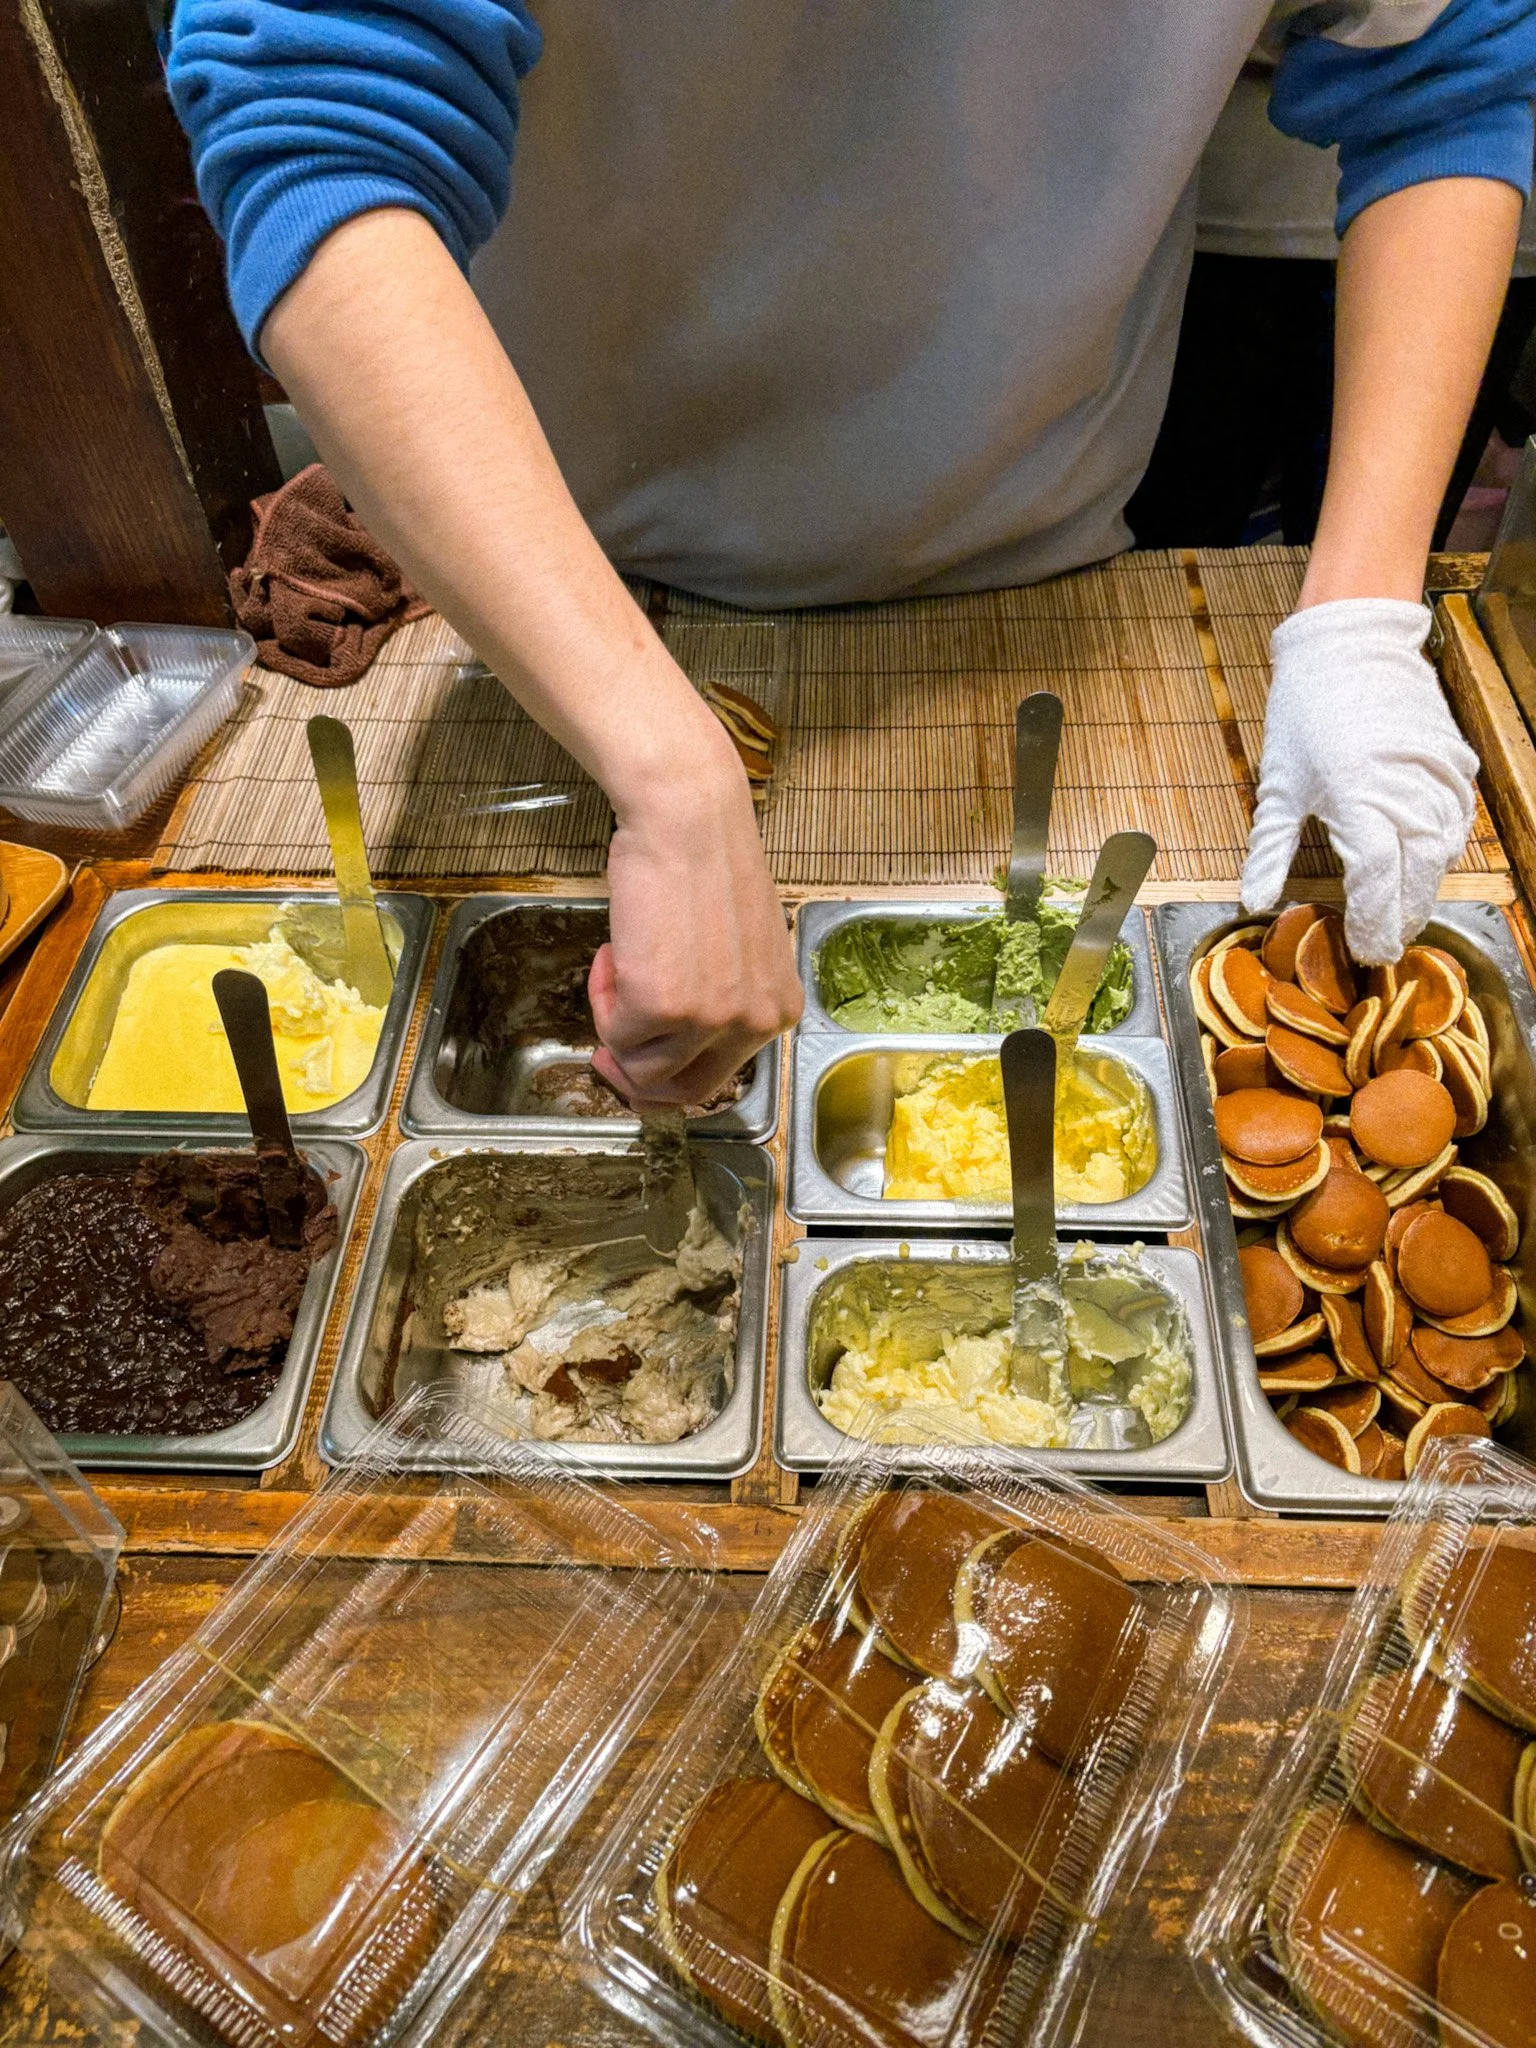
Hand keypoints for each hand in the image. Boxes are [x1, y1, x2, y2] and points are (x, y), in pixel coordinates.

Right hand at [588, 718, 801, 1103]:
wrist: (688, 818)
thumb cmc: (708, 864)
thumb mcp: (740, 947)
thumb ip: (723, 996)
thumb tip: (680, 1036)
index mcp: (778, 1010)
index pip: (722, 1076)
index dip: (672, 1073)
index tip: (640, 1061)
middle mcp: (754, 1023)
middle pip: (685, 1090)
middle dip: (638, 1077)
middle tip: (608, 1054)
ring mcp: (710, 1019)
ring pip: (643, 1068)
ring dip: (616, 1022)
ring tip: (618, 966)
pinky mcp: (664, 1006)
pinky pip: (615, 1032)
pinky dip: (601, 995)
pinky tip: (614, 948)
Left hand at [1240, 598, 1478, 964]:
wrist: (1348, 645)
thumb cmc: (1304, 715)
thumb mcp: (1278, 786)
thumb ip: (1269, 851)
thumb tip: (1253, 903)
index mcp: (1357, 797)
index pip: (1377, 881)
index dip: (1373, 923)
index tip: (1365, 951)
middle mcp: (1404, 788)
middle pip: (1417, 875)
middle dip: (1402, 916)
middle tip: (1384, 945)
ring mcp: (1436, 773)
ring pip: (1445, 851)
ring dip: (1425, 888)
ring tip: (1402, 913)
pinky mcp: (1454, 760)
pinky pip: (1459, 819)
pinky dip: (1444, 850)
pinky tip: (1425, 866)